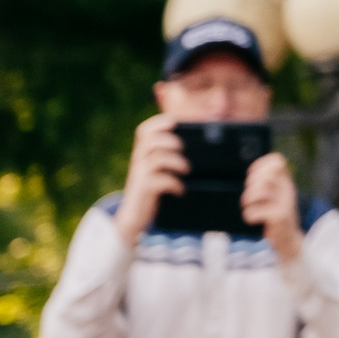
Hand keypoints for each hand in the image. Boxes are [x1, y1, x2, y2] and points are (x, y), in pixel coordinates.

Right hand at [117, 115, 186, 246]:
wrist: (135, 216)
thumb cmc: (153, 189)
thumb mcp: (158, 170)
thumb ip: (170, 156)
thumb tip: (203, 144)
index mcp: (142, 152)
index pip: (144, 130)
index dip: (158, 122)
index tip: (175, 122)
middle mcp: (138, 160)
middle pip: (149, 140)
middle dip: (170, 140)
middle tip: (183, 148)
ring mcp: (139, 174)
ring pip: (155, 159)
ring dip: (175, 161)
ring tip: (187, 169)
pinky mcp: (143, 189)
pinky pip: (157, 181)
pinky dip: (173, 183)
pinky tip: (181, 189)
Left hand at [240, 152, 303, 262]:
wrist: (288, 240)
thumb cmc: (276, 215)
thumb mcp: (275, 195)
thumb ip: (266, 182)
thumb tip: (252, 171)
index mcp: (286, 181)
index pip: (277, 161)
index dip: (260, 165)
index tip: (252, 176)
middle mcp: (288, 190)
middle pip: (267, 175)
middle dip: (252, 184)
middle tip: (249, 196)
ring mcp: (285, 203)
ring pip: (261, 192)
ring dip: (248, 199)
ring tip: (248, 206)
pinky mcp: (280, 217)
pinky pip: (257, 211)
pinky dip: (249, 215)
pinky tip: (251, 219)